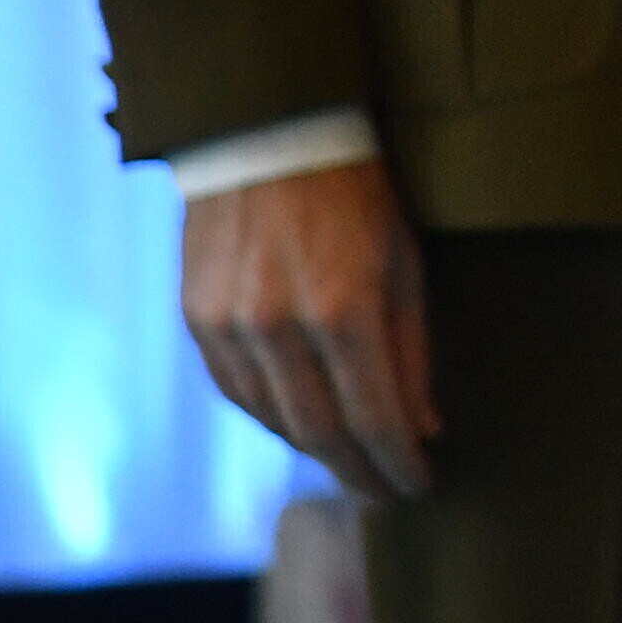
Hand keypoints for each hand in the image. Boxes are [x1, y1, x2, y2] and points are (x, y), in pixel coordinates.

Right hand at [179, 160, 436, 500]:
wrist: (269, 132)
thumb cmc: (357, 193)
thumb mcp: (406, 263)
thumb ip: (412, 351)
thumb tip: (423, 427)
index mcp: (344, 309)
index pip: (374, 419)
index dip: (398, 463)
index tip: (418, 484)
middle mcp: (279, 325)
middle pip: (321, 433)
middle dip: (359, 472)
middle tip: (385, 490)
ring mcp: (230, 324)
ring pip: (273, 418)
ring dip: (315, 450)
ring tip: (350, 461)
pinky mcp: (197, 317)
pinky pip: (234, 391)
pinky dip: (270, 416)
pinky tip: (299, 423)